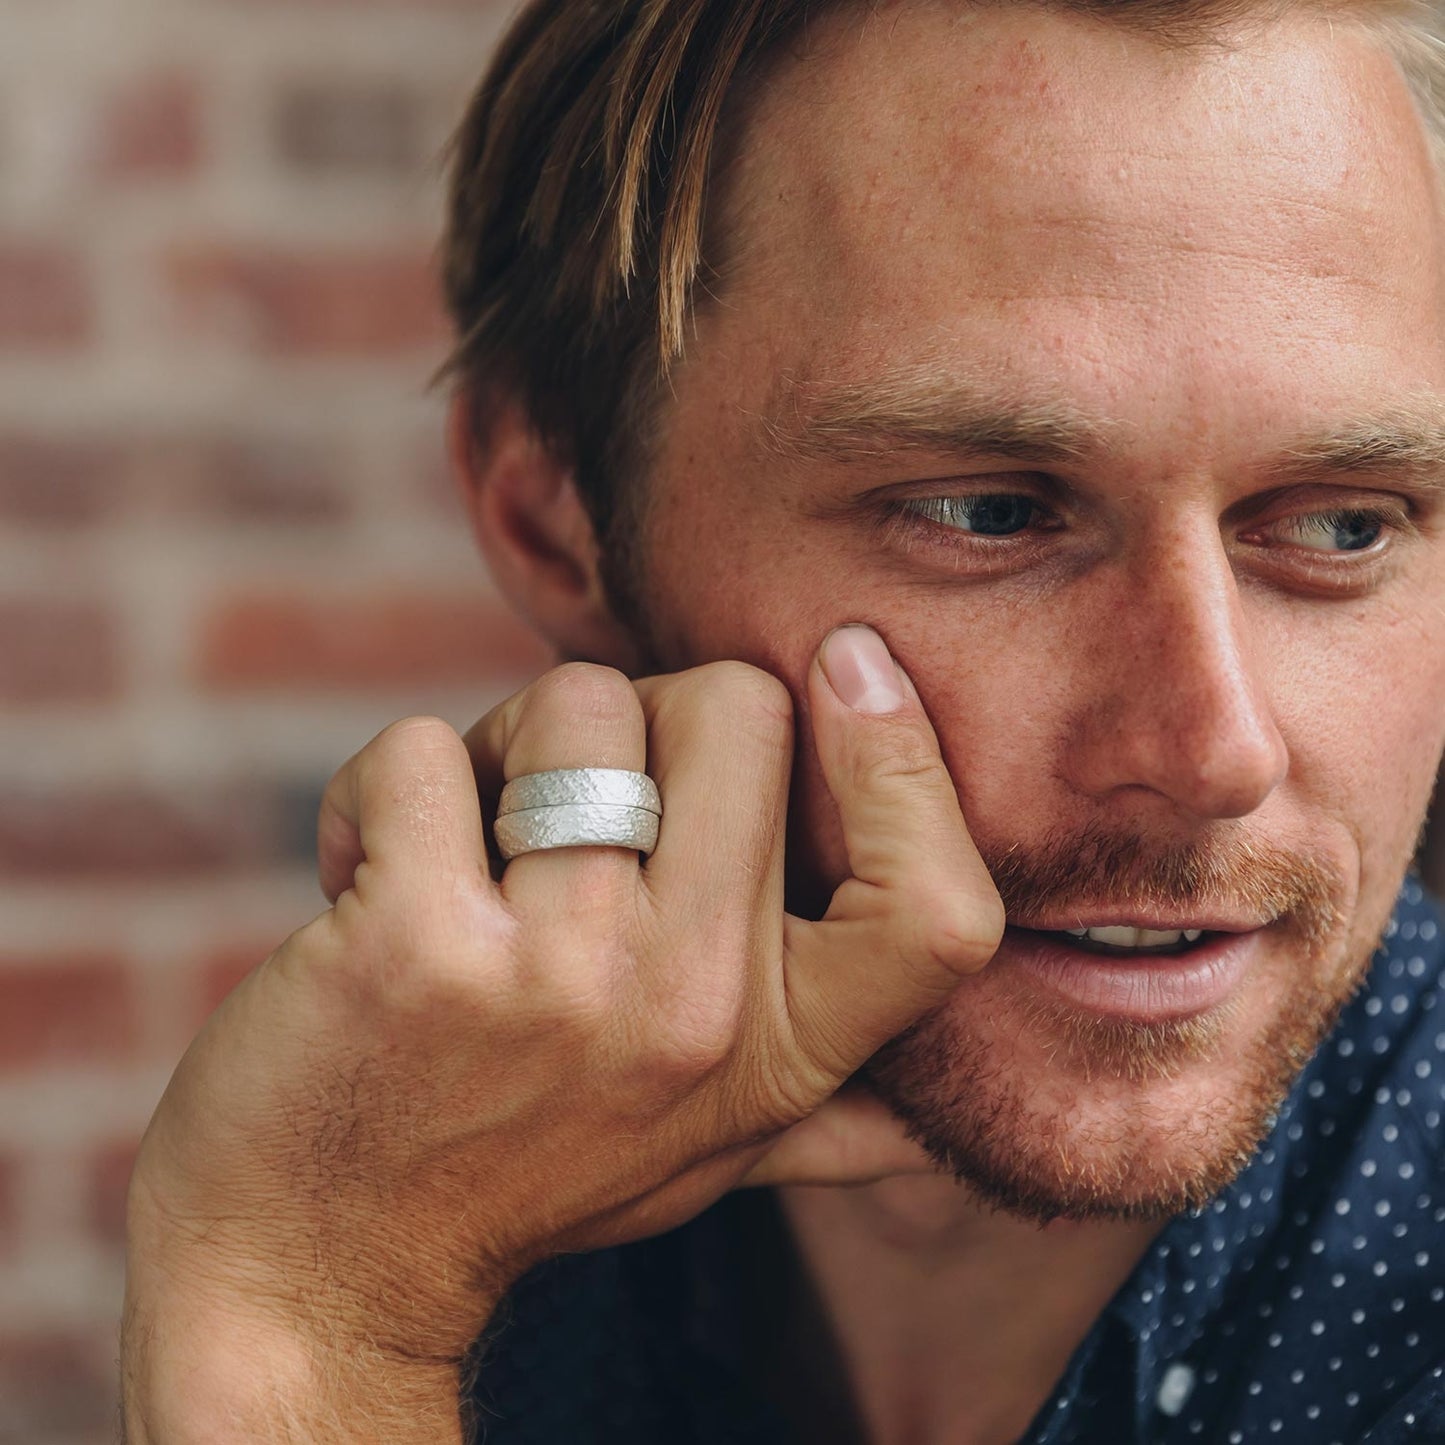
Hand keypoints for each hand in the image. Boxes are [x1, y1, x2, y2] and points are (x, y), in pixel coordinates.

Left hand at [122, 625, 1002, 1436]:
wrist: (320, 1269)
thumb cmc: (525, 1170)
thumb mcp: (706, 1154)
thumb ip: (833, 1113)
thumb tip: (990, 1121)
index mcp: (780, 1050)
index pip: (937, 908)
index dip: (908, 759)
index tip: (846, 667)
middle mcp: (694, 1008)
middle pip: (735, 709)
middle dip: (643, 712)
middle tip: (570, 802)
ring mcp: (560, 978)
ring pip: (575, 703)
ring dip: (502, 745)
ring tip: (465, 846)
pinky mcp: (416, 946)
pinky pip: (424, 749)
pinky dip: (377, 786)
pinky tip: (363, 871)